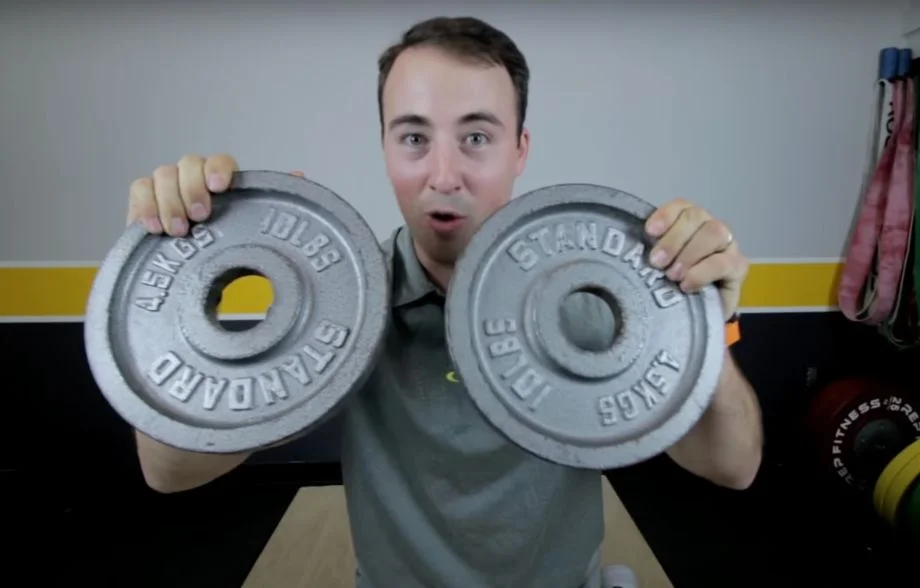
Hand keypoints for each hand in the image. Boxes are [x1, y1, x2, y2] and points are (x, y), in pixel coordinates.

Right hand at [126, 153, 305, 236]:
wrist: (188, 280)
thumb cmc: (224, 250)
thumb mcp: (250, 232)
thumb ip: (270, 204)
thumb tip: (299, 176)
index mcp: (222, 183)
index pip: (220, 161)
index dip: (218, 169)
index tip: (219, 186)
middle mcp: (193, 180)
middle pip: (188, 163)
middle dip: (191, 189)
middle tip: (198, 217)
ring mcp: (167, 190)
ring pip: (162, 174)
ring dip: (168, 201)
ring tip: (177, 230)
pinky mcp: (143, 203)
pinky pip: (138, 190)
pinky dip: (144, 205)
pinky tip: (152, 228)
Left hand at [643, 199, 747, 317]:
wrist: (700, 314)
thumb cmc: (674, 287)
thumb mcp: (659, 268)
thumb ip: (652, 254)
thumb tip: (630, 249)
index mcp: (690, 222)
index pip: (680, 206)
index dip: (665, 215)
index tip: (649, 232)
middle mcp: (710, 227)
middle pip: (696, 217)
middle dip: (673, 239)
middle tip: (657, 262)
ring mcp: (727, 245)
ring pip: (713, 233)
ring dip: (689, 253)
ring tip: (672, 276)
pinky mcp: (738, 267)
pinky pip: (723, 263)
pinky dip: (702, 273)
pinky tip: (687, 285)